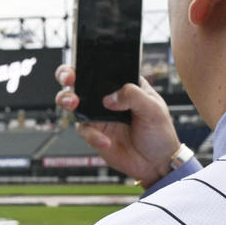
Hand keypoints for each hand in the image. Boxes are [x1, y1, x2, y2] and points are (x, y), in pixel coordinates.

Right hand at [55, 65, 181, 187]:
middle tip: (69, 79)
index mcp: (123, 83)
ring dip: (66, 99)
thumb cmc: (159, 132)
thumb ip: (133, 96)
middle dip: (67, 74)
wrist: (157, 163)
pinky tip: (107, 141)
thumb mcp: (154, 109)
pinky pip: (84, 130)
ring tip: (72, 103)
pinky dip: (92, 135)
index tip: (83, 63)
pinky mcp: (94, 133)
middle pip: (80, 80)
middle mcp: (107, 96)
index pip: (103, 66)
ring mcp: (98, 115)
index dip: (89, 61)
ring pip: (73, 101)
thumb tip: (109, 97)